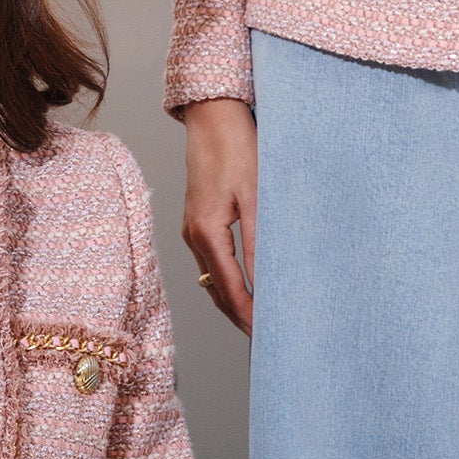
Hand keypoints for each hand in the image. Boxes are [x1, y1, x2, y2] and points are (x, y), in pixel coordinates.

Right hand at [180, 98, 258, 334]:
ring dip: (232, 302)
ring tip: (256, 322)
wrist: (213, 117)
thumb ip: (260, 242)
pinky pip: (211, 263)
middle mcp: (194, 236)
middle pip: (216, 291)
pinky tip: (244, 287)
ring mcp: (192, 229)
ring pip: (212, 279)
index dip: (248, 315)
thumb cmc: (237, 148)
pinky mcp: (197, 221)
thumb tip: (266, 282)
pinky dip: (227, 282)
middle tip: (263, 341)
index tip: (265, 337)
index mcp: (207, 232)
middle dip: (239, 317)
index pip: (229, 288)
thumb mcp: (256, 196)